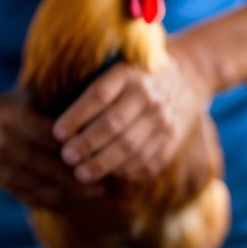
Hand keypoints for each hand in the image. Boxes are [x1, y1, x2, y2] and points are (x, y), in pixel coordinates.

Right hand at [0, 91, 103, 209]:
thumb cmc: (21, 106)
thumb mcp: (36, 97)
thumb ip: (59, 109)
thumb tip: (101, 122)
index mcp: (13, 118)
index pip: (49, 137)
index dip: (74, 149)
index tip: (101, 156)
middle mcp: (2, 143)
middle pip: (44, 166)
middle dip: (76, 179)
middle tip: (103, 186)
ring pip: (39, 186)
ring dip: (70, 195)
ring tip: (95, 195)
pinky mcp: (0, 182)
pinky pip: (31, 198)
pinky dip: (56, 203)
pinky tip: (77, 202)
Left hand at [50, 44, 213, 183]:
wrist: (190, 76)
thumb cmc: (137, 77)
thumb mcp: (118, 70)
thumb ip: (92, 89)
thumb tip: (57, 123)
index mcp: (128, 74)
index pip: (98, 96)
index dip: (76, 116)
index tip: (56, 133)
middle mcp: (148, 96)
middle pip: (113, 124)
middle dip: (86, 144)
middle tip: (65, 157)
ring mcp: (163, 119)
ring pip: (129, 147)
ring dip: (102, 164)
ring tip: (80, 174)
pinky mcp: (172, 139)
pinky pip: (147, 161)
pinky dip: (125, 172)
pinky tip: (107, 177)